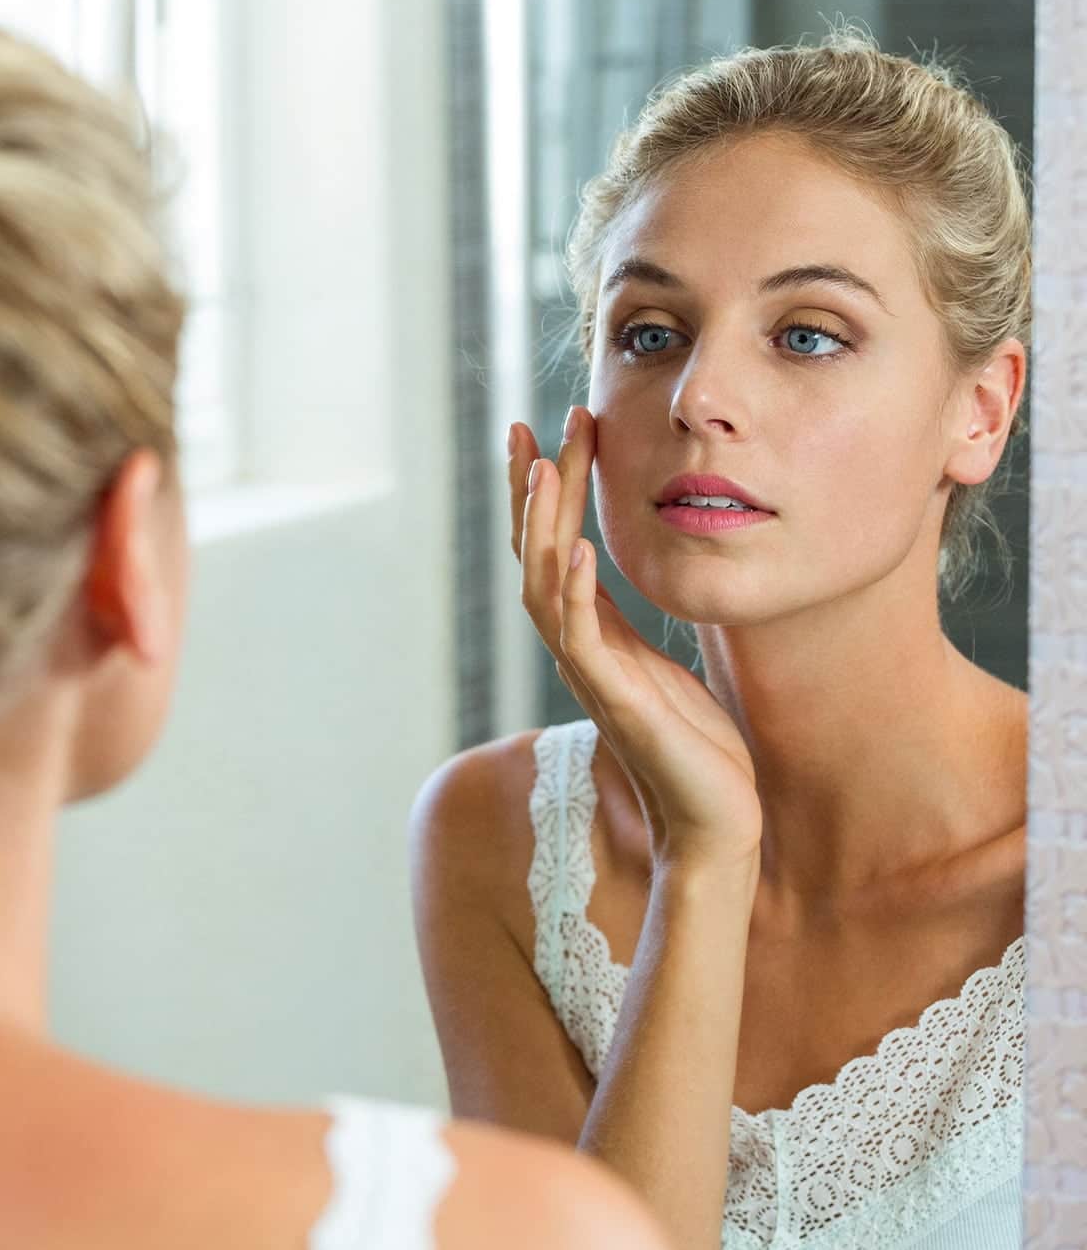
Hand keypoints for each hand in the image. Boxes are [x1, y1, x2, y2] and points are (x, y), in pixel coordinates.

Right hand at [510, 409, 761, 869]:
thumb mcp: (667, 670)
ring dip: (543, 526)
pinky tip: (581, 550)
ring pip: (545, 587)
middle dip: (534, 490)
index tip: (548, 431)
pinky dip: (576, 592)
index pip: (552, 550)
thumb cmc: (700, 751)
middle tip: (533, 427)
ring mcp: (592, 675)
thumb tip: (636, 585)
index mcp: (593, 637)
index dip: (544, 493)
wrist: (716, 822)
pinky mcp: (617, 701)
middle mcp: (580, 649)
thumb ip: (638, 631)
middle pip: (536, 555)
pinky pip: (583, 638)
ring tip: (547, 467)